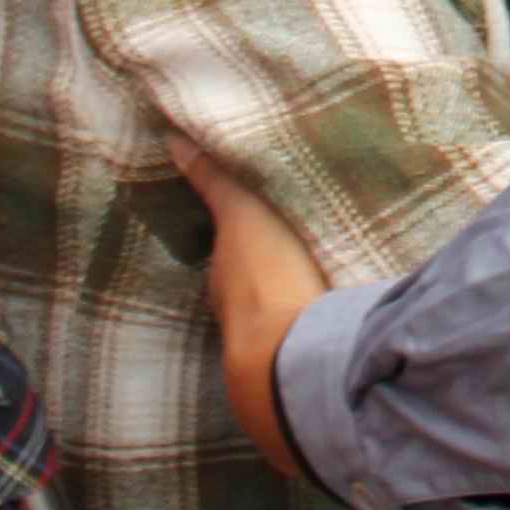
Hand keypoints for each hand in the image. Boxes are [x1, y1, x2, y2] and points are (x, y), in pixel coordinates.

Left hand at [176, 137, 332, 486]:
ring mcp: (271, 348)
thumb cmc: (264, 282)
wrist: (290, 359)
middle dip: (271, 278)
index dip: (241, 244)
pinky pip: (309, 342)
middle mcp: (240, 318)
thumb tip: (172, 140)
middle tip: (296, 257)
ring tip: (323, 287)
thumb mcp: (242, 216)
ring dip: (296, 307)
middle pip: (254, 292)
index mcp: (226, 282)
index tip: (258, 231)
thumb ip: (215, 181)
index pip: (229, 259)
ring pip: (282, 320)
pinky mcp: (303, 369)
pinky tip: (337, 323)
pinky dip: (317, 331)